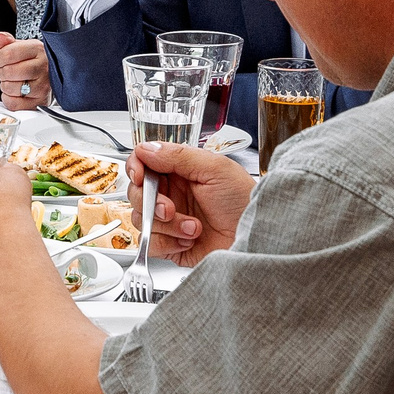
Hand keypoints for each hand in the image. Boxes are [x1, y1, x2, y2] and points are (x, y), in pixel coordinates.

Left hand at [0, 33, 49, 104]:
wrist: (50, 76)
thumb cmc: (32, 62)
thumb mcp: (20, 47)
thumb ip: (6, 42)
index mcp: (38, 49)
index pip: (7, 54)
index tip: (2, 59)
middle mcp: (43, 67)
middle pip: (8, 72)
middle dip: (2, 72)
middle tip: (9, 71)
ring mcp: (43, 86)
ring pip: (9, 88)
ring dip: (6, 86)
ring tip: (15, 81)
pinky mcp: (40, 102)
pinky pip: (13, 103)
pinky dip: (9, 99)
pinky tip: (17, 92)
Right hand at [129, 139, 252, 265]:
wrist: (258, 240)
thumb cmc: (245, 203)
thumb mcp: (216, 169)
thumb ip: (178, 155)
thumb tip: (146, 149)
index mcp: (181, 171)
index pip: (143, 162)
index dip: (136, 167)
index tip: (140, 176)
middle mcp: (172, 194)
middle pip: (135, 192)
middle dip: (151, 202)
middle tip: (170, 209)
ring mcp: (169, 220)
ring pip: (140, 218)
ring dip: (167, 225)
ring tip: (193, 228)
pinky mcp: (170, 244)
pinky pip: (150, 243)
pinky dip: (168, 243)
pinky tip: (188, 241)